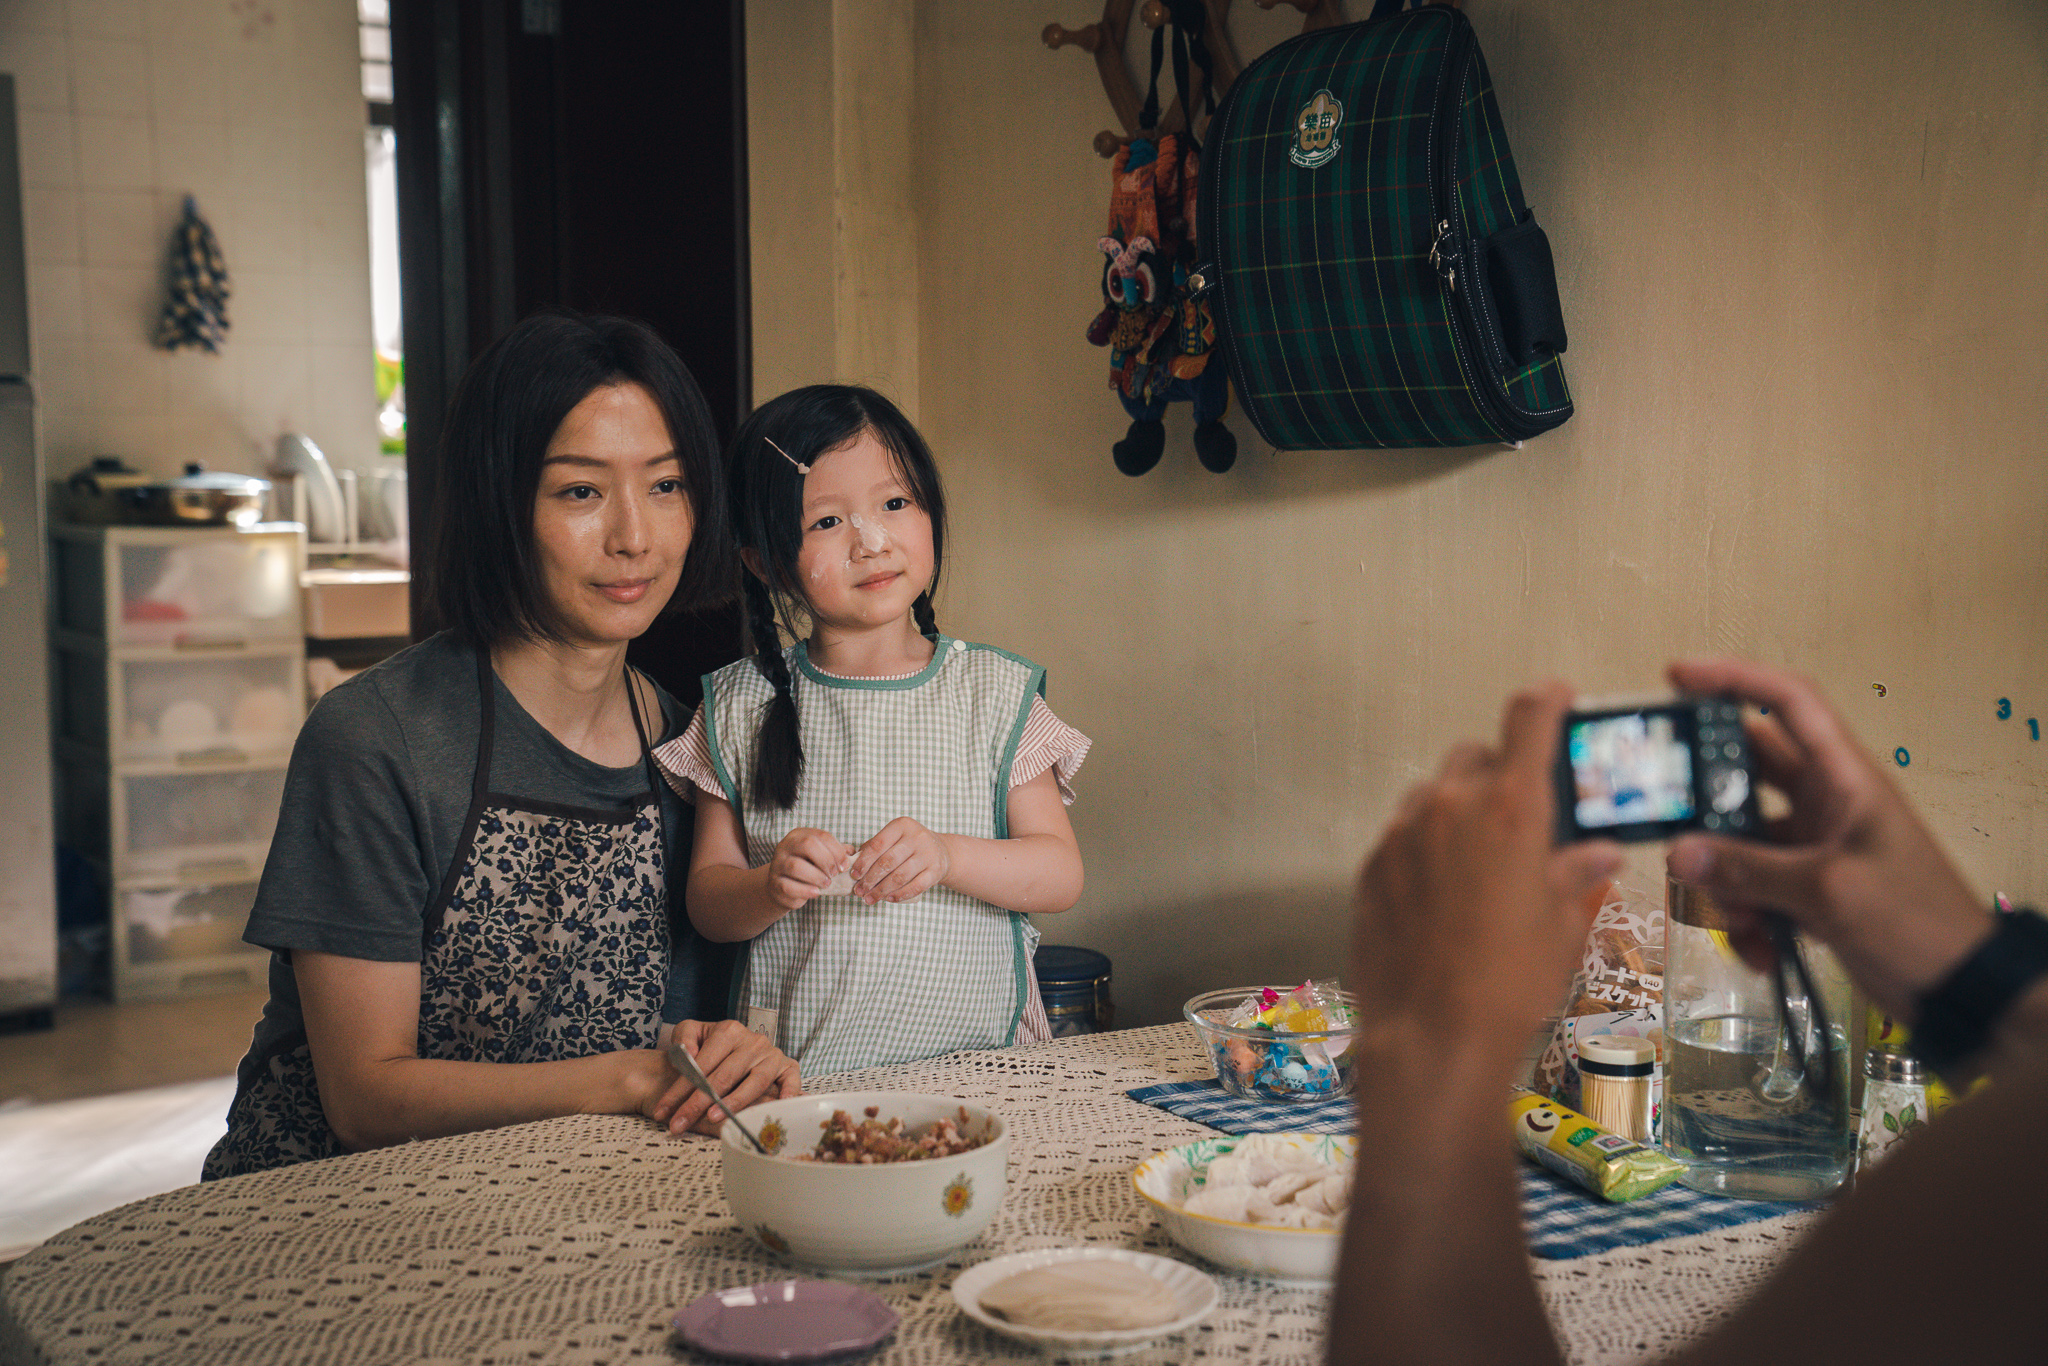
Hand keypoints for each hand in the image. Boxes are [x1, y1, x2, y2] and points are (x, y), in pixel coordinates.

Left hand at [646, 1019, 801, 1135]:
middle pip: (724, 1077)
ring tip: (712, 1118)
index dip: (679, 1089)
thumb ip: (684, 1038)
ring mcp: (772, 1055)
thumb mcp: (694, 1031)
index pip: (701, 1063)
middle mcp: (753, 1042)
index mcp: (729, 1030)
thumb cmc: (713, 1044)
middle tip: (679, 1123)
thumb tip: (689, 1053)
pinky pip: (791, 1080)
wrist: (741, 1043)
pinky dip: (788, 1093)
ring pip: (754, 1083)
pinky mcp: (788, 1067)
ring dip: (734, 1103)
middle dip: (697, 1103)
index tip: (663, 1111)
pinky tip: (778, 1106)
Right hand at [766, 828, 853, 911]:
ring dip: (817, 876)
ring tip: (826, 883)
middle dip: (826, 860)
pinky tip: (816, 892)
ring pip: (796, 866)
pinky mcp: (775, 883)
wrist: (783, 887)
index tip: (845, 865)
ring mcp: (777, 864)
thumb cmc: (808, 869)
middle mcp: (785, 846)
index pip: (821, 835)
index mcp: (799, 835)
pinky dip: (806, 890)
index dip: (837, 850)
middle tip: (835, 873)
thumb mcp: (821, 857)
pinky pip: (789, 886)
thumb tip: (853, 853)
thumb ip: (836, 853)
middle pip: (807, 844)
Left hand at [852, 817, 951, 904]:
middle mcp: (917, 837)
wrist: (941, 850)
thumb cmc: (908, 845)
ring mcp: (928, 854)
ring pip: (900, 876)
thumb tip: (852, 864)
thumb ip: (874, 848)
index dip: (863, 862)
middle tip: (859, 891)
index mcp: (902, 825)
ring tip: (869, 898)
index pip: (878, 845)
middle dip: (870, 879)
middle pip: (888, 862)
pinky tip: (888, 899)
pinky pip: (915, 887)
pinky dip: (900, 895)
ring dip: (882, 890)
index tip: (854, 875)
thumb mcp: (894, 838)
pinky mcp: (936, 870)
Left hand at [1350, 682, 1622, 1048]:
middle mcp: (1450, 804)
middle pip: (1477, 755)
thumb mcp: (1563, 926)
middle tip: (1525, 810)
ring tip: (1482, 858)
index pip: (1528, 718)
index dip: (1548, 700)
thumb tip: (1598, 853)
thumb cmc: (1510, 982)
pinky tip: (1444, 890)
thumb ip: (1578, 875)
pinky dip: (1426, 846)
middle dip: (1502, 770)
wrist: (1431, 1034)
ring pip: (1434, 793)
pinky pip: (1403, 836)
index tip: (1557, 697)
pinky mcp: (1371, 866)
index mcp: (1510, 807)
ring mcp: (1402, 833)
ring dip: (1459, 808)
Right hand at [1664, 657, 1988, 1019]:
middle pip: (1745, 774)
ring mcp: (1811, 845)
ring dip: (1725, 880)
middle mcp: (1823, 802)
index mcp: (1843, 778)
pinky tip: (1760, 950)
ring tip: (1737, 922)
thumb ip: (1750, 870)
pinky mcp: (1804, 887)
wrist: (1958, 989)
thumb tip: (1677, 855)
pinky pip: (1752, 886)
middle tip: (1667, 822)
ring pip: (1739, 840)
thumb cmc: (1913, 920)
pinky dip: (1746, 917)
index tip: (1676, 678)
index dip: (1734, 679)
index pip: (1789, 703)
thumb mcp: (1830, 891)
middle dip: (1705, 807)